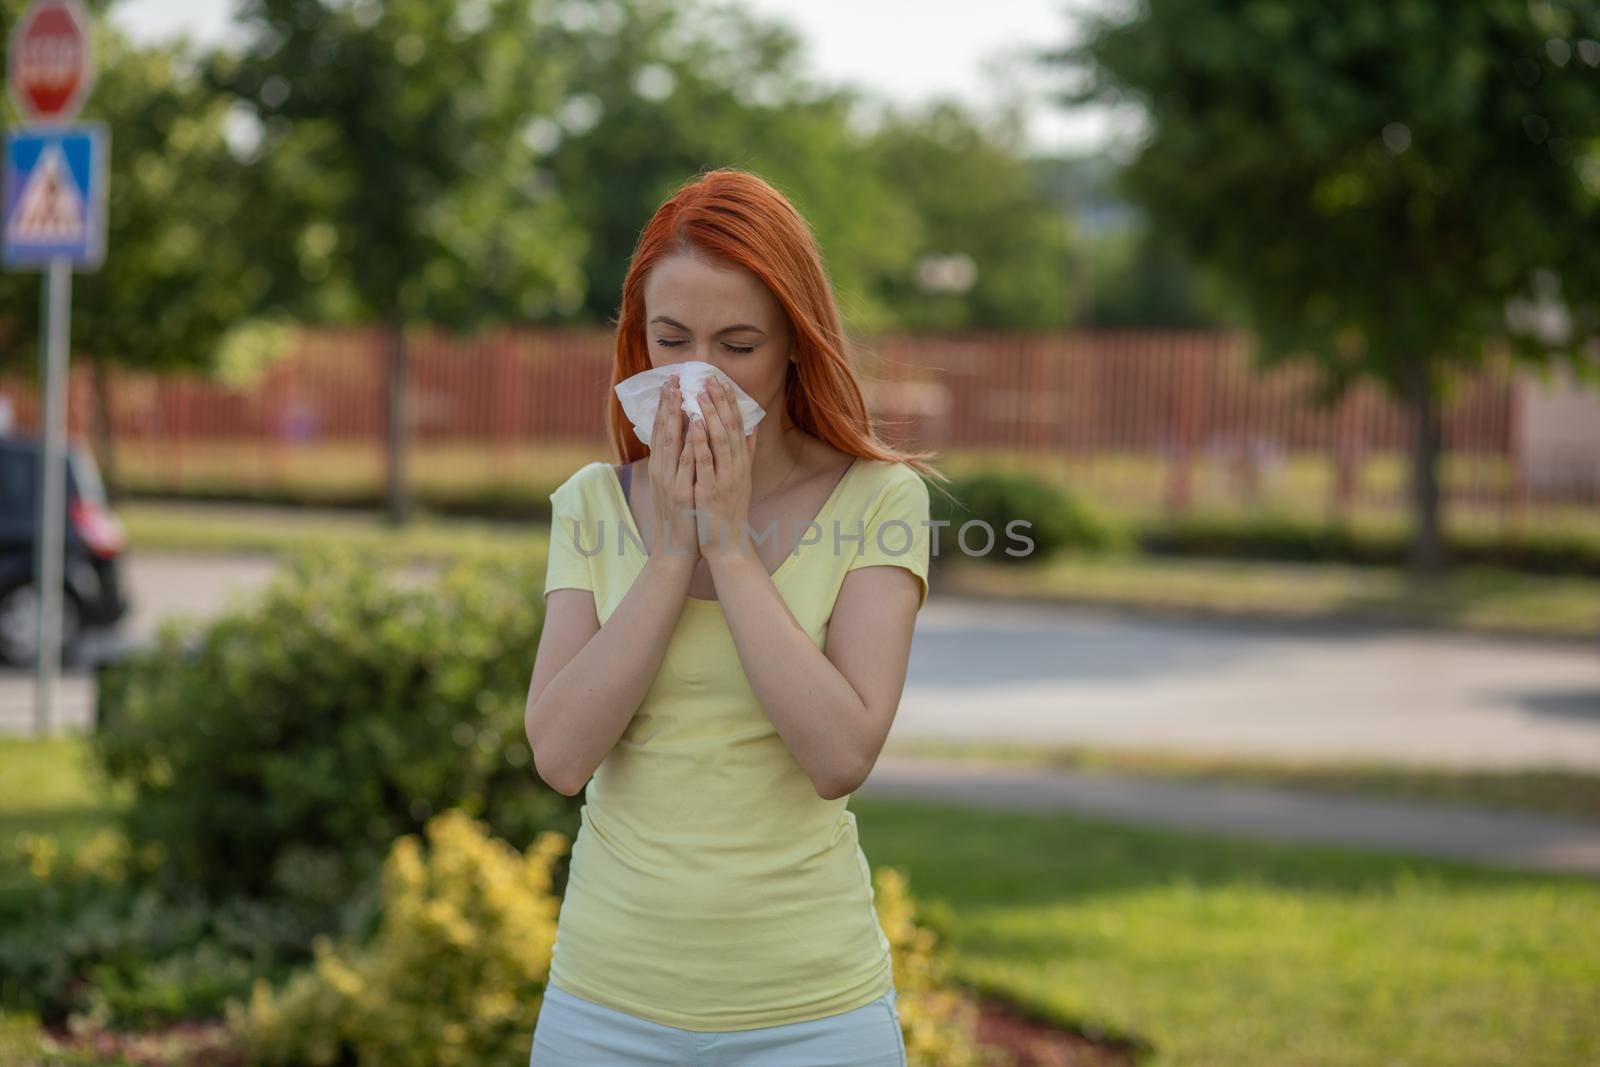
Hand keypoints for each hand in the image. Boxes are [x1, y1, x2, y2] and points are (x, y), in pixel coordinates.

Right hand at [646, 372, 701, 566]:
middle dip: (667, 402)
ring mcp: (669, 481)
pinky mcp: (680, 493)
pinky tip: (695, 427)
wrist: (675, 551)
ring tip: (679, 392)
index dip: (665, 405)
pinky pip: (686, 464)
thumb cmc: (681, 518)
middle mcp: (661, 471)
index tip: (671, 381)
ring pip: (671, 442)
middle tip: (672, 377)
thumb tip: (690, 441)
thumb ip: (682, 463)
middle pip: (662, 430)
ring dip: (674, 416)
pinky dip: (690, 444)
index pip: (661, 430)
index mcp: (661, 468)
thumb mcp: (679, 486)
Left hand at [689, 375, 758, 559]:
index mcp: (741, 463)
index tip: (720, 380)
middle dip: (719, 401)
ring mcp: (725, 478)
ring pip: (720, 440)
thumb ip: (746, 453)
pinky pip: (707, 461)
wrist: (728, 545)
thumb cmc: (730, 513)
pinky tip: (695, 423)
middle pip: (730, 427)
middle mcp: (737, 467)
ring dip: (710, 414)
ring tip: (700, 392)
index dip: (729, 402)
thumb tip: (753, 426)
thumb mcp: (742, 480)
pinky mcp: (712, 490)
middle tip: (709, 377)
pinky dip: (701, 440)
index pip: (737, 426)